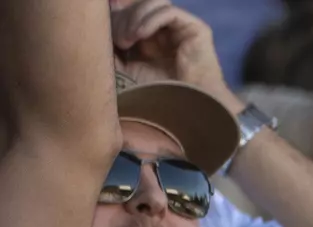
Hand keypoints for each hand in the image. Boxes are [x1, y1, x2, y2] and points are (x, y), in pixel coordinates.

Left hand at [110, 0, 233, 104]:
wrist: (185, 109)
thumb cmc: (155, 96)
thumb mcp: (123, 69)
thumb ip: (110, 48)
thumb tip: (96, 28)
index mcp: (150, 41)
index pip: (129, 13)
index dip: (116, 17)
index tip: (104, 32)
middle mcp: (165, 32)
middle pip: (138, 7)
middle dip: (123, 21)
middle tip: (119, 42)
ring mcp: (181, 30)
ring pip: (152, 4)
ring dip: (135, 17)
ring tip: (128, 39)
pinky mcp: (196, 29)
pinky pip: (169, 11)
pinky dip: (151, 19)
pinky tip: (141, 35)